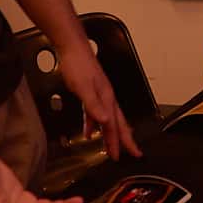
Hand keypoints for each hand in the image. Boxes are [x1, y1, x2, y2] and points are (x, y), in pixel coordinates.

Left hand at [53, 34, 142, 160]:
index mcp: (107, 98)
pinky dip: (93, 124)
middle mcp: (106, 98)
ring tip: (110, 148)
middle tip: (130, 154)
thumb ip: (93, 105)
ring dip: (109, 135)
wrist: (72, 48)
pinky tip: (89, 131)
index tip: (130, 154)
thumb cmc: (78, 65)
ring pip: (107, 120)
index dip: (121, 141)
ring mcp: (99, 95)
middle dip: (123, 140)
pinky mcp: (90, 93)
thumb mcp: (83, 87)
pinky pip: (94, 113)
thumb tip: (105, 121)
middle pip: (117, 123)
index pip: (115, 125)